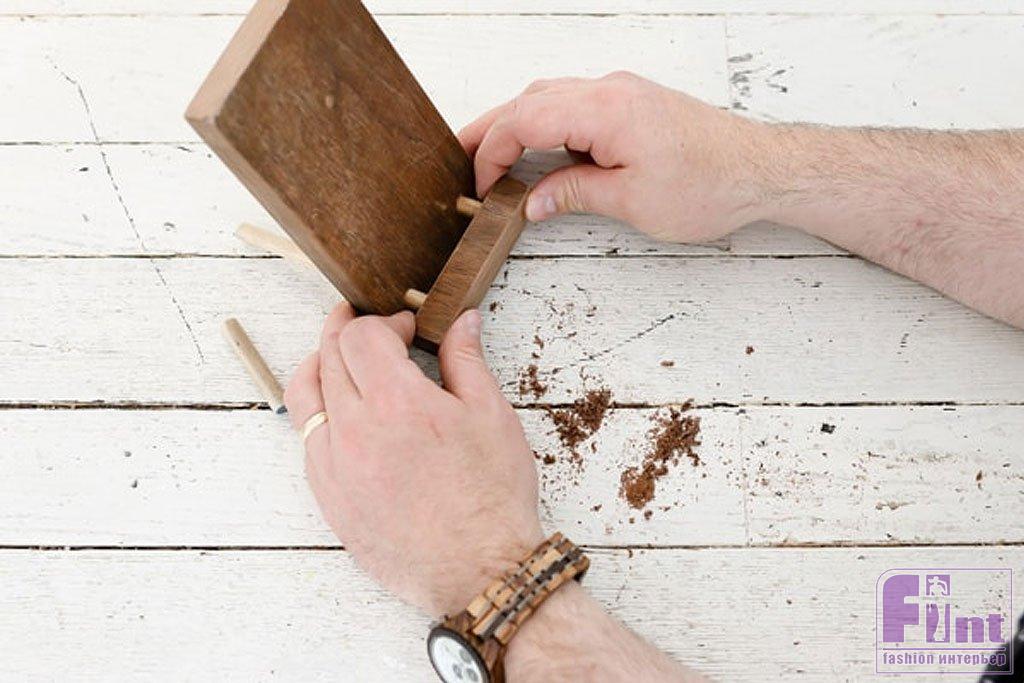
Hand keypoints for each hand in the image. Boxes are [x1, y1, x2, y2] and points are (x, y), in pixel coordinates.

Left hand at [284, 303, 544, 616]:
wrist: (479, 571)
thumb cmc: (492, 499)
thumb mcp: (491, 416)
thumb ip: (467, 361)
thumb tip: (461, 322)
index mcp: (398, 403)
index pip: (361, 336)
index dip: (384, 321)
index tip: (405, 328)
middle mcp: (356, 431)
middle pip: (329, 358)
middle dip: (348, 331)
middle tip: (368, 327)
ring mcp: (334, 467)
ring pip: (304, 397)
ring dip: (320, 367)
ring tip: (339, 359)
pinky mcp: (328, 498)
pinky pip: (307, 441)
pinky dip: (319, 414)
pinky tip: (343, 413)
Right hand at [459, 71, 772, 242]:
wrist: (761, 170)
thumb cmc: (710, 185)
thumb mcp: (631, 201)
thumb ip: (573, 194)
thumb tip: (531, 201)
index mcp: (605, 110)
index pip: (525, 120)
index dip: (492, 151)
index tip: (480, 184)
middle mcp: (610, 90)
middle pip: (530, 99)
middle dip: (491, 129)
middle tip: (463, 158)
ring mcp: (622, 92)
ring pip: (550, 96)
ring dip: (518, 123)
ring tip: (493, 154)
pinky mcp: (633, 102)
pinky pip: (574, 102)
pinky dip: (546, 122)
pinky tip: (540, 148)